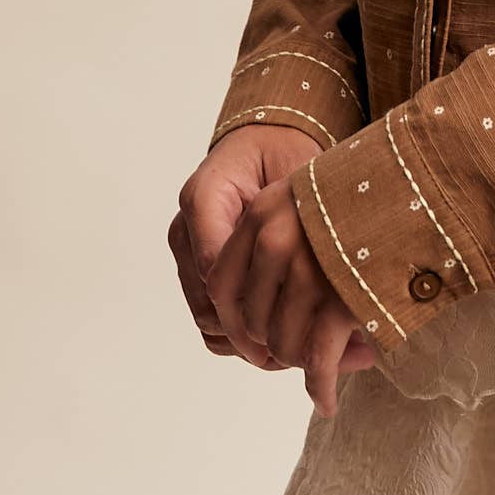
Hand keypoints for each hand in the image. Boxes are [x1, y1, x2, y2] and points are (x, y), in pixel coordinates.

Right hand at [170, 127, 378, 397]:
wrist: (268, 142)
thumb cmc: (285, 154)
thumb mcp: (295, 174)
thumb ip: (290, 217)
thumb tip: (301, 276)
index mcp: (204, 198)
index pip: (219, 274)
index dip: (256, 310)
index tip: (301, 327)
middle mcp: (187, 228)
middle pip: (212, 307)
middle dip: (258, 335)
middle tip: (308, 352)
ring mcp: (188, 251)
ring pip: (210, 322)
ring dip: (251, 342)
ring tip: (300, 350)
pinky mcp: (197, 270)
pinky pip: (211, 320)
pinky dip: (242, 337)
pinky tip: (283, 338)